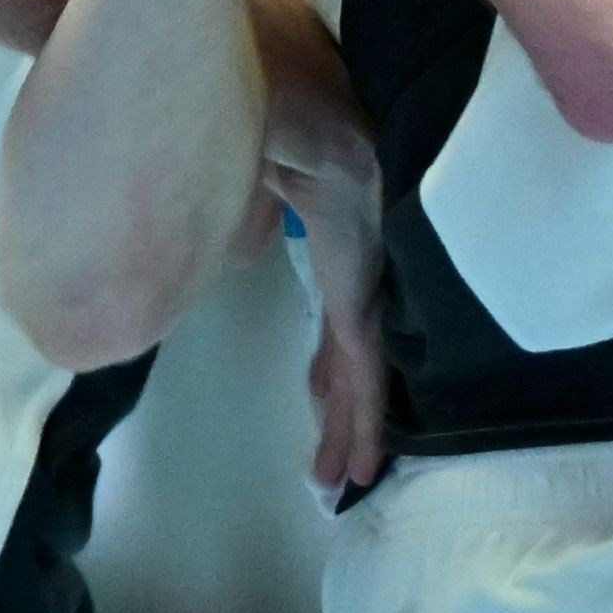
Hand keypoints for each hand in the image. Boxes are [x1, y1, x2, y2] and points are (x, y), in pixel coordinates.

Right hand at [275, 150, 392, 499]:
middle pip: (348, 362)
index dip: (327, 364)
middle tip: (330, 461)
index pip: (336, 322)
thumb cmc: (279, 138)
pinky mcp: (364, 313)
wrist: (311, 130)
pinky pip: (367, 380)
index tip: (319, 396)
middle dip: (340, 413)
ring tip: (340, 481)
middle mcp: (358, 280)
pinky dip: (363, 425)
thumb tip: (245, 248)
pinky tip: (360, 465)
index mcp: (337, 250)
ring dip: (350, 434)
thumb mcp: (257, 186)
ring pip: (362, 382)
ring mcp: (365, 298)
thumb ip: (255, 219)